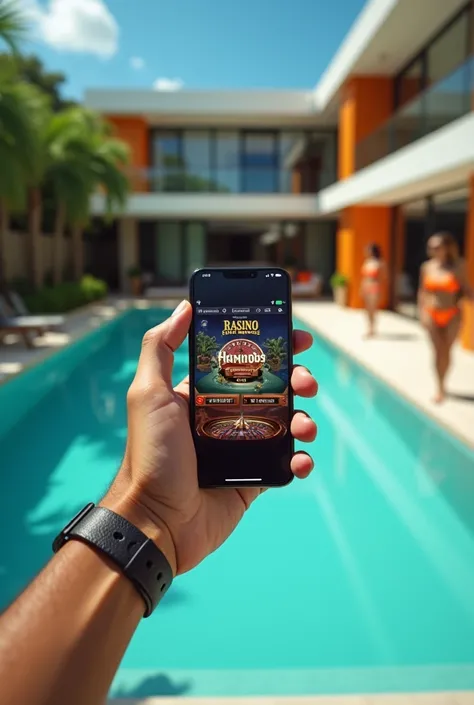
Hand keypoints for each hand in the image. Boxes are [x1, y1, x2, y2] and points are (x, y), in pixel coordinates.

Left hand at [104, 301, 317, 575]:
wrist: (158, 521)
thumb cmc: (151, 454)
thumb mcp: (148, 393)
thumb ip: (162, 347)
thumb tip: (184, 307)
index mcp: (203, 394)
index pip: (244, 361)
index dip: (272, 347)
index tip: (297, 337)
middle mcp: (225, 416)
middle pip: (273, 389)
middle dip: (297, 380)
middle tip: (306, 383)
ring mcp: (241, 447)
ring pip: (285, 424)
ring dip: (304, 419)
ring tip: (305, 426)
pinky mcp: (253, 478)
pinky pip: (285, 463)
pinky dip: (300, 460)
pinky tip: (300, 460)